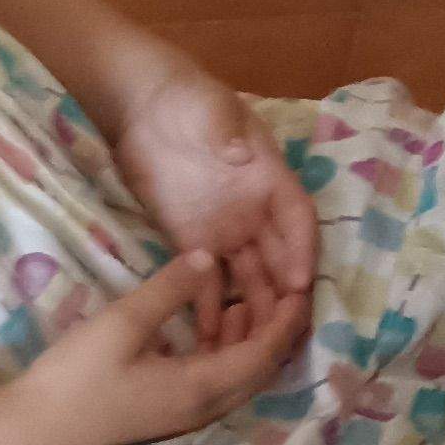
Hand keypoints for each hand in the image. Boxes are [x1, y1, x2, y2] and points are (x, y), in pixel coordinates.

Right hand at [8, 252, 299, 444]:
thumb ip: (170, 288)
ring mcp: (185, 414)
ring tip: (252, 295)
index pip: (266, 352)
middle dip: (277, 327)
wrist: (31, 432)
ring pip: (239, 374)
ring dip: (252, 338)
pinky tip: (215, 321)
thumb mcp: (123, 322)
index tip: (304, 285)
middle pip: (262, 367)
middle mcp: (205, 406)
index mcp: (204, 387)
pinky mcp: (167, 412)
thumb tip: (209, 256)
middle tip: (283, 285)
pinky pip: (217, 379)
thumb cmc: (77, 377)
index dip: (288, 319)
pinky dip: (227, 349)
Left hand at [112, 69, 317, 343]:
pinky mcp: (190, 240)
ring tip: (253, 344)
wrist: (142, 105)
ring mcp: (223, 227)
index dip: (302, 249)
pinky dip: (212, 307)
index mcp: (268, 176)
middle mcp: (254, 209)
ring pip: (248, 275)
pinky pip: (207, 280)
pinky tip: (212, 336)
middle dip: (284, 291)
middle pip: (278, 255)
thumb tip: (239, 152)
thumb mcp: (209, 108)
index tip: (301, 281)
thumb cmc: (186, 100)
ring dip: (255, 307)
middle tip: (284, 330)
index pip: (296, 217)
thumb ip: (223, 129)